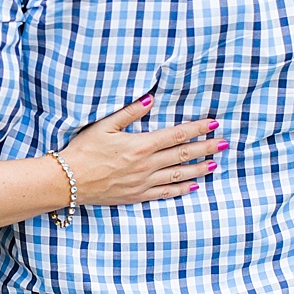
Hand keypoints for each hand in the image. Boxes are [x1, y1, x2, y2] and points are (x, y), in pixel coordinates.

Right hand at [63, 97, 224, 205]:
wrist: (68, 181)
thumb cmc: (83, 150)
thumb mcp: (103, 126)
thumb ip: (129, 112)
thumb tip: (151, 98)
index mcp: (140, 145)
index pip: (176, 135)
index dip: (197, 128)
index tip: (213, 124)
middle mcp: (146, 165)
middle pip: (183, 155)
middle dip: (206, 147)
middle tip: (225, 143)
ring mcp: (143, 182)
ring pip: (179, 175)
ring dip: (200, 169)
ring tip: (216, 164)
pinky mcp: (137, 196)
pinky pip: (165, 193)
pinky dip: (181, 189)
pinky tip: (194, 186)